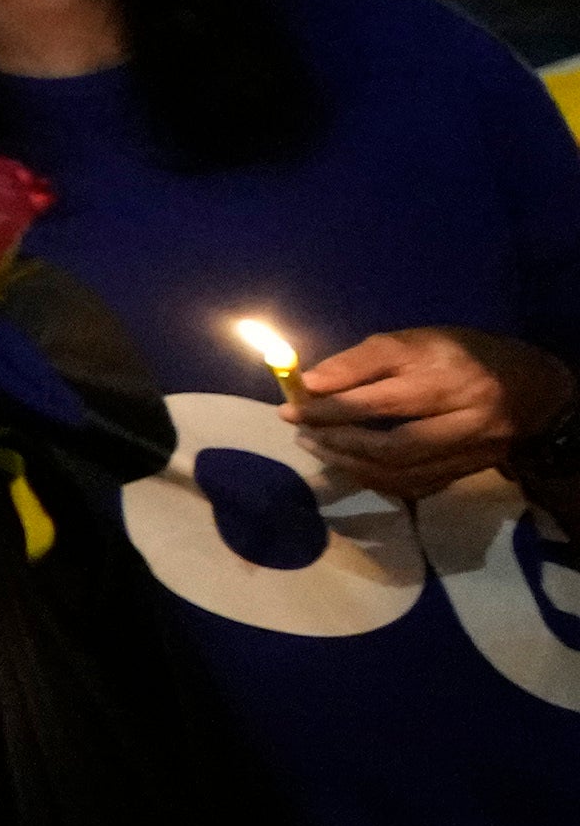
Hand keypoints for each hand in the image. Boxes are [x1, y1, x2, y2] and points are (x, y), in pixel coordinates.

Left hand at [293, 327, 570, 501]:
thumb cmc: (463, 355)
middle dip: (337, 439)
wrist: (535, 389)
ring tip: (316, 445)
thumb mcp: (416, 341)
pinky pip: (414, 484)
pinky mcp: (470, 470)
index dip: (331, 404)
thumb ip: (362, 361)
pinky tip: (349, 463)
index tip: (291, 406)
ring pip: (402, 470)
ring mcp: (472, 448)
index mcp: (448, 371)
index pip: (382, 393)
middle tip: (298, 430)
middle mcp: (465, 413)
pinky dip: (374, 477)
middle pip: (393, 441)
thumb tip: (309, 384)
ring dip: (350, 463)